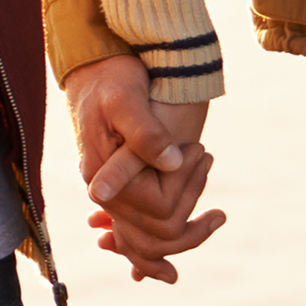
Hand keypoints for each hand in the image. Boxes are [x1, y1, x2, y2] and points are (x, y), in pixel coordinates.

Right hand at [66, 54, 221, 279]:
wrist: (94, 66)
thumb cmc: (111, 77)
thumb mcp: (126, 99)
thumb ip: (145, 133)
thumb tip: (172, 163)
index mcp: (103, 175)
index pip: (158, 210)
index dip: (186, 184)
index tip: (199, 148)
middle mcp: (105, 191)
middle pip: (155, 237)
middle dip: (192, 215)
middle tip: (211, 175)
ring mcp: (113, 191)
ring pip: (151, 239)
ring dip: (186, 221)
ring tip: (211, 194)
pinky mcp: (122, 184)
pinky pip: (147, 224)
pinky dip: (172, 222)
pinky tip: (194, 204)